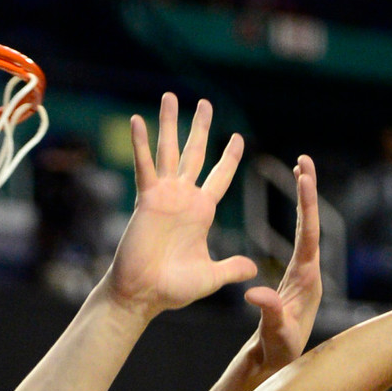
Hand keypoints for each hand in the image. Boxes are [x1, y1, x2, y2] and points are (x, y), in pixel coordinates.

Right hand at [108, 94, 258, 319]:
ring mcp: (164, 195)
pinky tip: (137, 120)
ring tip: (170, 96)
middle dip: (201, 128)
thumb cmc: (174, 288)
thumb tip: (254, 269)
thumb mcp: (211, 277)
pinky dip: (139, 144)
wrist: (144, 294)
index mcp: (202, 212)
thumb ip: (231, 268)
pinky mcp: (146, 199)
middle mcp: (184, 198)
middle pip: (195, 153)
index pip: (220, 177)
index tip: (237, 137)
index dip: (229, 158)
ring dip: (170, 123)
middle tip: (206, 102)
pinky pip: (143, 166)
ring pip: (169, 151)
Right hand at [243, 154, 323, 369]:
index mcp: (308, 281)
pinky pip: (298, 237)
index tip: (303, 179)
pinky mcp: (295, 273)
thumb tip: (254, 293)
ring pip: (305, 228)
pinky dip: (297, 216)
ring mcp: (303, 271)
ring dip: (303, 200)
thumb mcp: (275, 333)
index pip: (308, 237)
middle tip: (304, 161)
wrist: (277, 360)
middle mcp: (309, 271)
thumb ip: (269, 312)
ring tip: (301, 169)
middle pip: (310, 226)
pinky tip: (296, 200)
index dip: (306, 207)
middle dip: (308, 194)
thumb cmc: (279, 351)